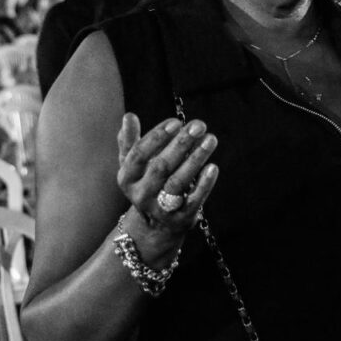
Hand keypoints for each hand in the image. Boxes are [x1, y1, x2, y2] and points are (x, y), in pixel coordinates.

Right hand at [117, 114, 218, 235]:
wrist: (155, 224)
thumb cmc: (146, 182)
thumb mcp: (134, 164)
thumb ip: (130, 140)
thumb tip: (129, 116)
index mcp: (127, 177)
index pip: (139, 154)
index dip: (157, 136)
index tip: (176, 121)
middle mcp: (141, 194)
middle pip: (161, 166)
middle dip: (181, 143)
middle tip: (199, 125)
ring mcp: (160, 208)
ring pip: (178, 182)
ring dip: (196, 159)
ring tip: (211, 139)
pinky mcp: (180, 219)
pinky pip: (194, 200)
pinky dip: (204, 184)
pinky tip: (213, 167)